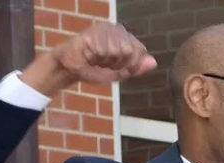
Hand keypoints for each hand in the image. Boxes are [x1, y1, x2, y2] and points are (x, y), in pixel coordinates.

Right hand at [22, 22, 156, 95]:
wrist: (69, 69)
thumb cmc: (93, 70)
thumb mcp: (118, 73)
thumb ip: (136, 68)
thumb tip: (154, 63)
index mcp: (126, 38)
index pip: (141, 51)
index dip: (130, 65)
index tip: (115, 67)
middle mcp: (118, 30)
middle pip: (132, 52)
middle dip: (119, 64)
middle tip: (104, 63)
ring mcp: (107, 29)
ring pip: (119, 51)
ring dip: (107, 61)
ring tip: (96, 59)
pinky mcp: (96, 31)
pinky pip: (106, 50)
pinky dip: (97, 58)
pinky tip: (90, 55)